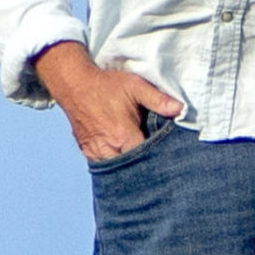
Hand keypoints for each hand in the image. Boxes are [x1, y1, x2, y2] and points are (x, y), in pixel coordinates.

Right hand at [34, 42, 184, 160]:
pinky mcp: (86, 150)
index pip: (145, 159)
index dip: (156, 160)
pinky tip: (122, 159)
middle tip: (155, 166)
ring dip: (126, 168)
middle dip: (142, 167)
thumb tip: (180, 109)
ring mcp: (95, 151)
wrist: (74, 84)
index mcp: (123, 136)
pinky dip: (113, 164)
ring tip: (139, 165)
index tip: (165, 160)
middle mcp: (108, 148)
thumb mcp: (135, 87)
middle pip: (130, 168)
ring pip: (115, 170)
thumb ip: (158, 100)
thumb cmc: (106, 85)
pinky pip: (102, 165)